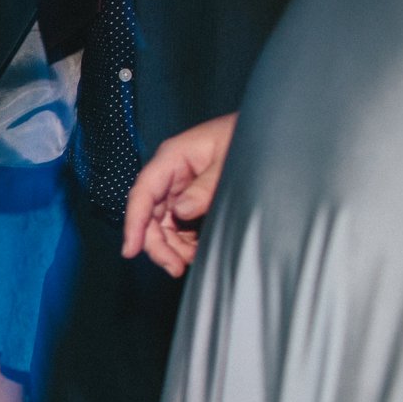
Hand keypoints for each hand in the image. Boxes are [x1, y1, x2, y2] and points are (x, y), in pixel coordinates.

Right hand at [122, 112, 236, 277]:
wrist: (270, 134)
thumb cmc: (247, 136)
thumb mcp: (229, 159)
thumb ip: (205, 186)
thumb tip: (182, 211)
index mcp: (172, 158)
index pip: (142, 194)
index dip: (134, 224)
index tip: (131, 251)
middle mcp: (170, 175)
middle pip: (149, 216)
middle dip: (158, 245)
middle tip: (175, 267)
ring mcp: (180, 189)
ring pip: (163, 226)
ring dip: (173, 247)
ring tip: (191, 260)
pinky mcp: (192, 200)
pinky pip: (179, 226)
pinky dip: (185, 243)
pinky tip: (196, 251)